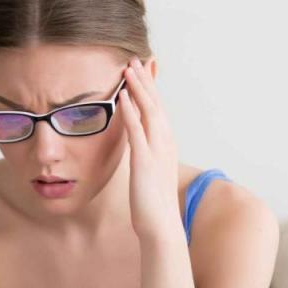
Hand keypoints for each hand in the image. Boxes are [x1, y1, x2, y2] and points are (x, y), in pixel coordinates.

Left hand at [119, 56, 182, 242]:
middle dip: (145, 81)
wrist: (162, 227)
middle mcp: (165, 143)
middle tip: (135, 59)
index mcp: (166, 145)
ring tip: (128, 69)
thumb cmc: (153, 204)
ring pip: (149, 112)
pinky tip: (121, 98)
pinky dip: (130, 112)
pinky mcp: (145, 162)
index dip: (151, 89)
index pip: (159, 109)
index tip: (143, 70)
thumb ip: (146, 156)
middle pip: (156, 104)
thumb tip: (139, 147)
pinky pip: (137, 132)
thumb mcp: (150, 173)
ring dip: (138, 89)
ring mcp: (157, 151)